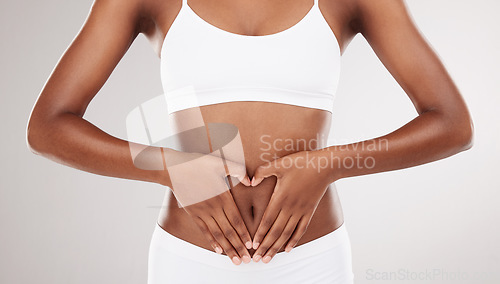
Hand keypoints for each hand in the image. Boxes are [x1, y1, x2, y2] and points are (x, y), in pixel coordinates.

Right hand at [158, 149, 253, 264]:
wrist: (174, 168)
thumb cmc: (198, 163)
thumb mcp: (221, 163)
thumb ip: (238, 171)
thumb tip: (251, 182)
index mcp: (222, 196)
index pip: (236, 219)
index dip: (243, 233)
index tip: (250, 245)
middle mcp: (213, 207)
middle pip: (228, 231)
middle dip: (238, 247)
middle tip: (247, 260)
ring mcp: (202, 212)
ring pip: (217, 234)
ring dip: (227, 248)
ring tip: (235, 260)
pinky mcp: (193, 214)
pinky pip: (204, 231)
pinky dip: (212, 242)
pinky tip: (218, 251)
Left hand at [250, 150, 337, 262]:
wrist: (325, 165)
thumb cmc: (301, 162)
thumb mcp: (279, 163)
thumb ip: (262, 172)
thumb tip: (250, 182)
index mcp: (281, 196)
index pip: (267, 220)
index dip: (260, 234)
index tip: (253, 245)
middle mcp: (290, 207)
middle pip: (276, 231)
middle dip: (266, 246)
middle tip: (257, 259)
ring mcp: (301, 210)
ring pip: (287, 233)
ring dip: (277, 247)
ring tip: (268, 258)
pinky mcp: (309, 211)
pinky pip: (301, 230)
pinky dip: (294, 240)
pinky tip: (288, 249)